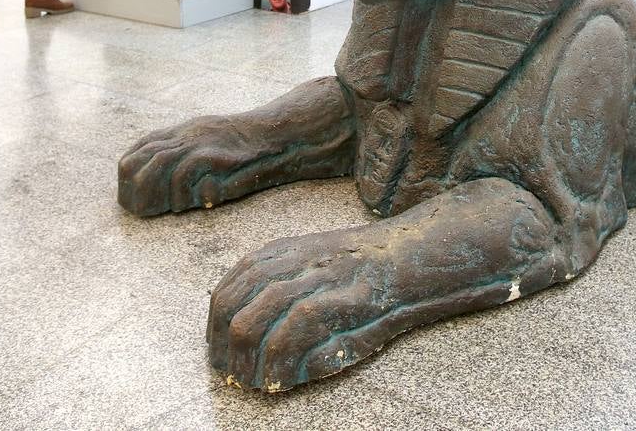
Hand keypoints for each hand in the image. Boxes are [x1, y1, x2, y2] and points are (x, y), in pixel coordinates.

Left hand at [117, 78, 356, 216]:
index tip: (132, 195)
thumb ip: (191, 158)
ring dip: (155, 192)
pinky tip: (191, 206)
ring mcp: (201, 141)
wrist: (279, 135)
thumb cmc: (250, 150)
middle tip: (142, 209)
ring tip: (165, 210)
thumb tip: (171, 187)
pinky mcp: (217, 153)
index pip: (141, 146)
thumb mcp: (214, 147)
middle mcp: (187, 133)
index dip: (130, 172)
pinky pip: (187, 172)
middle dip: (135, 187)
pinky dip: (183, 193)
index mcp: (184, 131)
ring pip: (158, 164)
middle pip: (141, 156)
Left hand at [206, 178, 559, 390]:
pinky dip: (279, 361)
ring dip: (247, 362)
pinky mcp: (346, 298)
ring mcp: (321, 278)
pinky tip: (283, 381)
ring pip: (253, 319)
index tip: (222, 358)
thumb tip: (242, 331)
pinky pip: (295, 329)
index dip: (214, 330)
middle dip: (223, 351)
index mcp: (285, 252)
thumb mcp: (319, 267)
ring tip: (257, 383)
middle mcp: (296, 261)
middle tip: (235, 378)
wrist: (421, 253)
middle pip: (231, 306)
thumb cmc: (371, 270)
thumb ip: (282, 287)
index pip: (226, 288)